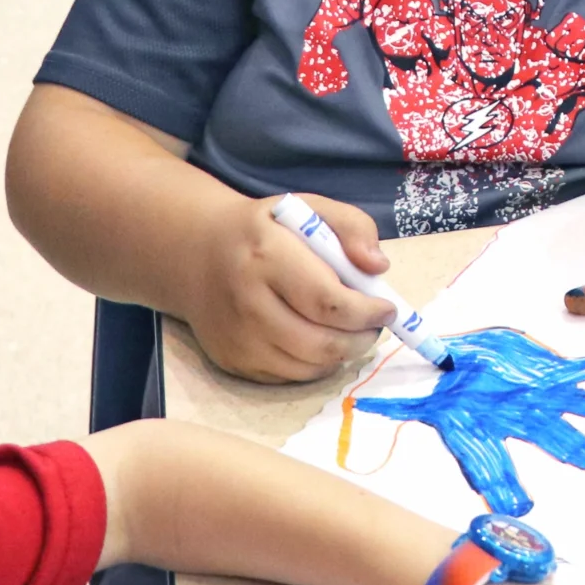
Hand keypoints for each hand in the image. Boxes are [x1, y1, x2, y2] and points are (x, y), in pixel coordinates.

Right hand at [182, 192, 393, 382]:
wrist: (196, 252)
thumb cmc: (265, 230)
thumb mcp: (309, 208)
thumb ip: (352, 227)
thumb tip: (378, 267)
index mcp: (266, 256)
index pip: (327, 301)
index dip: (366, 312)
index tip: (387, 308)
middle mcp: (247, 302)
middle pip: (320, 342)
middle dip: (361, 339)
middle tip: (374, 326)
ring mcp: (237, 338)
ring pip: (308, 366)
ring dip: (342, 354)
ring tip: (351, 332)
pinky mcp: (232, 361)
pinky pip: (289, 377)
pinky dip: (315, 365)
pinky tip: (319, 341)